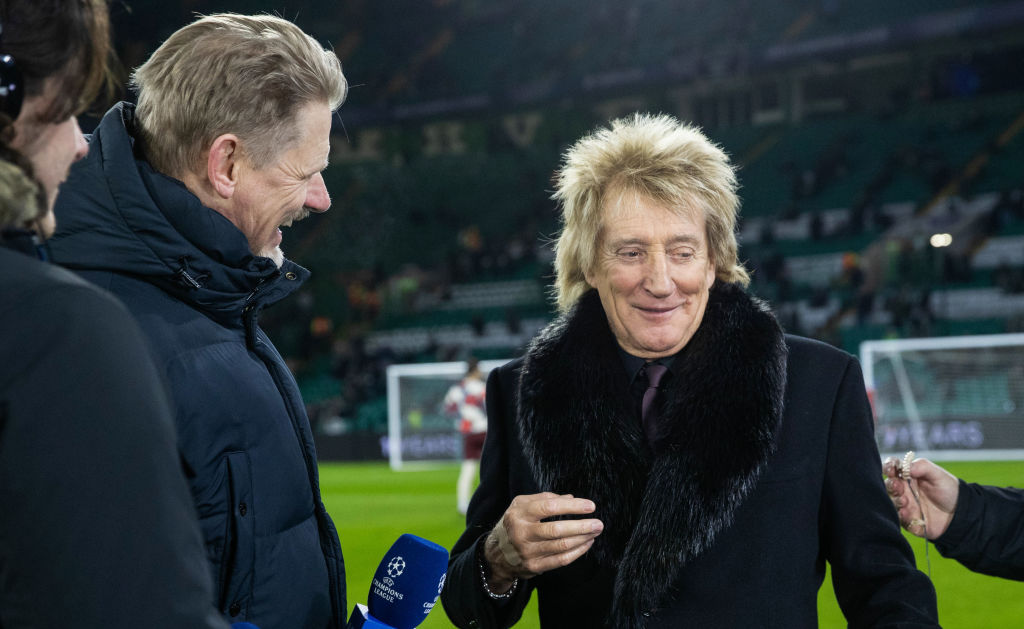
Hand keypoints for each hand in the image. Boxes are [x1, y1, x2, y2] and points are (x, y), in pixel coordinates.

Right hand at [483, 492, 602, 591]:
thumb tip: (571, 498)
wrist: (496, 553)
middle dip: (581, 526)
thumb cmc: (514, 523)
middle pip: (556, 530)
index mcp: (519, 514)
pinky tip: (586, 544)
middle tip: (598, 523)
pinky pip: (560, 560)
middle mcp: (521, 533)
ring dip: (582, 539)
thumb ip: (545, 498)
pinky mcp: (534, 566)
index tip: (590, 506)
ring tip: (595, 532)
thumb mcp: (521, 505)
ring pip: (561, 546)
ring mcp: (527, 552)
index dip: (572, 506)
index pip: (549, 507)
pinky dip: (577, 552)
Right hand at [882, 455, 959, 539]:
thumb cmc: (948, 490)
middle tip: (898, 486)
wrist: (960, 513)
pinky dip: (902, 516)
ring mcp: (904, 505)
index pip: (892, 468)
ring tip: (905, 501)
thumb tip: (905, 467)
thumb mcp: (938, 474)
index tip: (892, 470)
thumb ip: (922, 467)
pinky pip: (900, 519)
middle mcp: (903, 489)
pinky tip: (908, 514)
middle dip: (890, 485)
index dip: (888, 467)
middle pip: (888, 485)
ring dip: (895, 500)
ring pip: (892, 502)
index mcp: (908, 476)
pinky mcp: (908, 519)